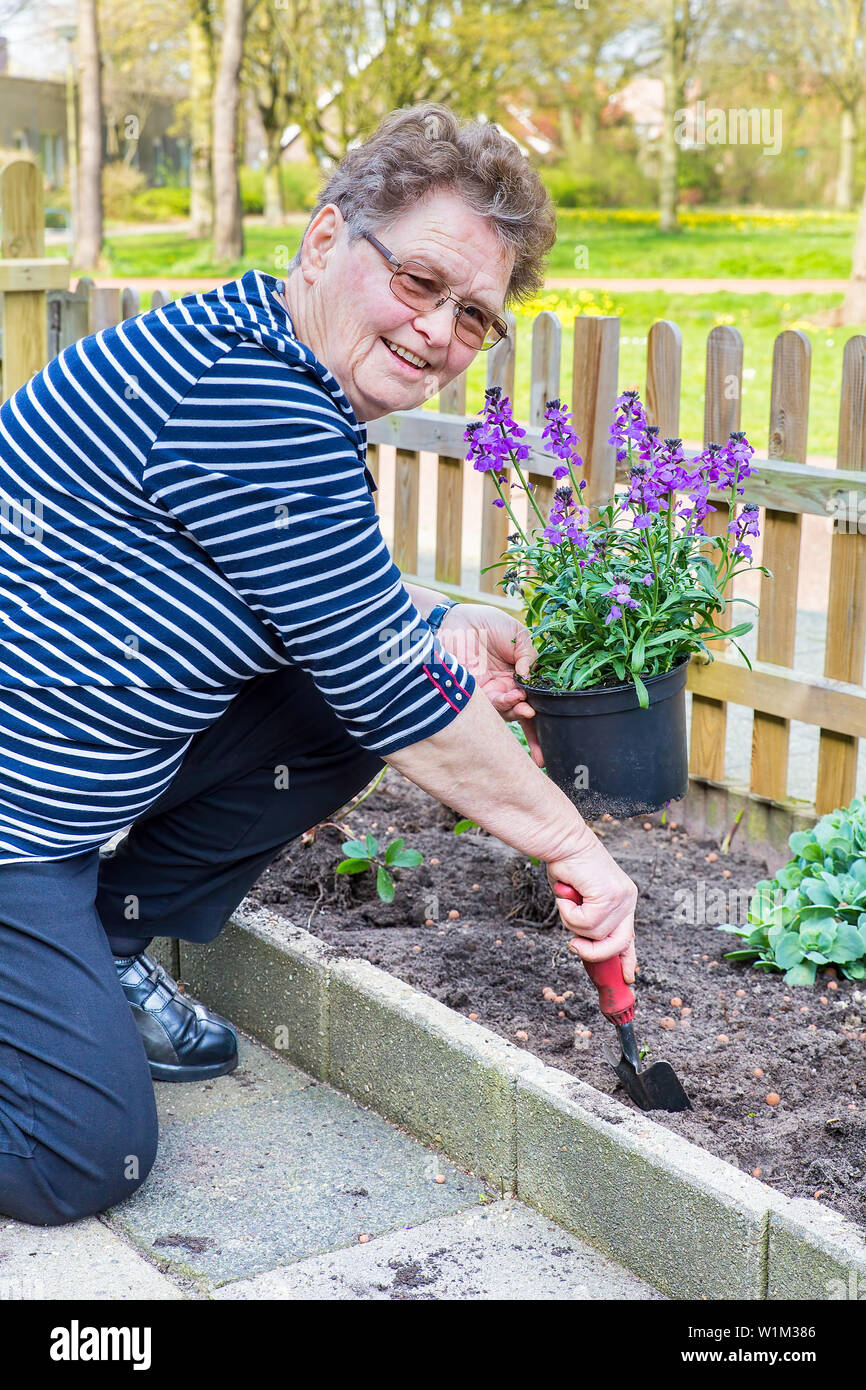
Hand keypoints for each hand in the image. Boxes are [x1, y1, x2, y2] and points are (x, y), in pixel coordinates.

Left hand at [438, 603, 543, 765]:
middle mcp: (507, 686)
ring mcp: (492, 691)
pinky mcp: (475, 694)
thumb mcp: (518, 634)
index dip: (546, 708)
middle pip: (523, 707)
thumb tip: (530, 676)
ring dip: (518, 710)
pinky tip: (512, 698)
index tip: (558, 715)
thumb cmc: (488, 623)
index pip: (536, 694)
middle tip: (535, 713)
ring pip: (508, 710)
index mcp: (520, 673)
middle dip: (532, 716)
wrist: (458, 620)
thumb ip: (529, 655)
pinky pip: (491, 706)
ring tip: (524, 704)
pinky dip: (504, 705)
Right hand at [545, 832, 636, 982]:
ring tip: (567, 899)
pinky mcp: (610, 895)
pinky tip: (568, 894)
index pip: (629, 936)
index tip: (628, 977)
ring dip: (572, 921)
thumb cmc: (567, 867)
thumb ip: (586, 920)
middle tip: (573, 946)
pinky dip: (569, 913)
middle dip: (594, 952)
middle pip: (618, 944)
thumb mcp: (579, 901)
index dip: (628, 959)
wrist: (563, 842)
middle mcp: (628, 900)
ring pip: (595, 934)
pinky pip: (586, 923)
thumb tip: (582, 944)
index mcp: (623, 900)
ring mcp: (621, 898)